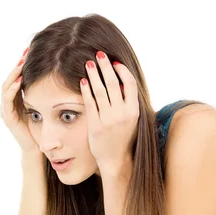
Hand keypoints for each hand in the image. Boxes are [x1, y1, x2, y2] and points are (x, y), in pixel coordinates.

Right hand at [0, 47, 40, 154]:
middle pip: (10, 78)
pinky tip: (20, 81)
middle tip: (26, 51)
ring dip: (14, 74)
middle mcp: (9, 103)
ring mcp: (6, 110)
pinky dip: (13, 89)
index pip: (17, 77)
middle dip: (17, 64)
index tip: (30, 50)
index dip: (22, 63)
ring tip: (22, 63)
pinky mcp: (8, 118)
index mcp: (17, 99)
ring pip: (6, 87)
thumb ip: (46, 92)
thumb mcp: (45, 105)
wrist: (38, 148)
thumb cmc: (44, 128)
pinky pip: (8, 100)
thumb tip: (59, 73)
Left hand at [80, 51, 138, 174]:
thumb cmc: (124, 137)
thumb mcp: (132, 119)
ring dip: (94, 75)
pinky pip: (90, 103)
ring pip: (100, 91)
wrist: (116, 159)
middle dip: (105, 66)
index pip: (130, 84)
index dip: (122, 71)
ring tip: (88, 63)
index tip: (115, 62)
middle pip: (113, 83)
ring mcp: (108, 120)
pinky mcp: (95, 125)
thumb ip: (129, 102)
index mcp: (134, 111)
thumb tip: (123, 82)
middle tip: (99, 54)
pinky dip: (86, 90)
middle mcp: (122, 114)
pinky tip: (82, 81)